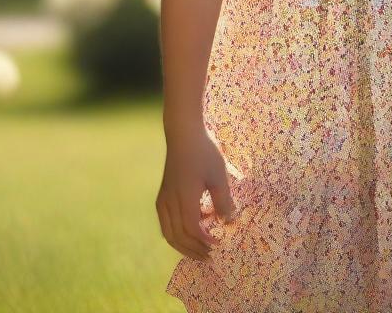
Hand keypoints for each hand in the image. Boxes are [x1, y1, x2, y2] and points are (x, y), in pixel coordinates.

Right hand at [157, 125, 236, 261]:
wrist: (183, 134)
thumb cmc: (203, 152)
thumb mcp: (218, 176)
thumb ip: (223, 201)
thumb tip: (229, 222)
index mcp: (184, 198)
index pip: (192, 229)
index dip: (204, 241)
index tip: (219, 244)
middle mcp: (169, 202)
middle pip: (177, 237)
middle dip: (193, 250)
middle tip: (209, 257)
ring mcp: (163, 199)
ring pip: (168, 233)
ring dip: (183, 245)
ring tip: (199, 250)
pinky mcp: (162, 195)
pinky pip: (166, 223)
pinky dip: (177, 233)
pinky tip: (192, 229)